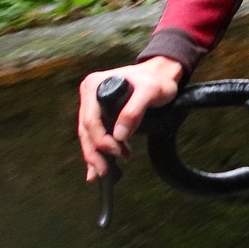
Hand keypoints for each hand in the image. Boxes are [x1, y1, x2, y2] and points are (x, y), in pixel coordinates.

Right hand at [78, 56, 183, 181]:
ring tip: (105, 172)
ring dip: (96, 155)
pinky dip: (97, 152)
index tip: (115, 152)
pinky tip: (100, 167)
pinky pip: (95, 135)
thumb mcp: (150, 92)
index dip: (100, 140)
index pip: (90, 120)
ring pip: (89, 136)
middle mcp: (89, 94)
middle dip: (95, 152)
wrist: (161, 75)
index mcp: (94, 86)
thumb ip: (134, 111)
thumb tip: (118, 135)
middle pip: (86, 130)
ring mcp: (93, 105)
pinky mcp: (100, 114)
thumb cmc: (156, 80)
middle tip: (104, 171)